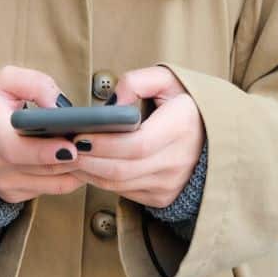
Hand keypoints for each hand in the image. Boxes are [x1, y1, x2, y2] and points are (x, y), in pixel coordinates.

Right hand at [0, 66, 84, 202]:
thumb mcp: (7, 80)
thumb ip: (35, 84)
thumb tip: (60, 106)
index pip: (15, 148)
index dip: (45, 151)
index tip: (70, 146)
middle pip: (41, 167)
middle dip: (73, 157)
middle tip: (97, 145)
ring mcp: (1, 181)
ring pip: (50, 182)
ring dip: (75, 168)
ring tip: (93, 150)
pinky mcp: (11, 193)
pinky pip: (49, 189)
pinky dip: (67, 176)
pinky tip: (78, 160)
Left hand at [71, 66, 204, 207]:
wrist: (214, 137)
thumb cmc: (185, 105)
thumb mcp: (168, 80)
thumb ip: (138, 81)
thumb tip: (111, 105)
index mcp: (181, 128)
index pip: (137, 144)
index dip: (105, 144)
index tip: (79, 135)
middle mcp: (178, 161)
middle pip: (122, 169)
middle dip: (87, 160)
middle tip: (63, 147)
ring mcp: (170, 183)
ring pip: (119, 184)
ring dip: (89, 172)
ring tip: (68, 156)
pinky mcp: (161, 196)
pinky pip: (124, 191)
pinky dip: (100, 180)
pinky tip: (86, 165)